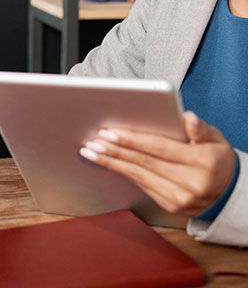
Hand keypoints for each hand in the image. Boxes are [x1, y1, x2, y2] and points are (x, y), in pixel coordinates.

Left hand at [79, 111, 236, 215]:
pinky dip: (122, 172)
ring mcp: (179, 198)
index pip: (158, 147)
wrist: (232, 195)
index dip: (132, 139)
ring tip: (91, 151)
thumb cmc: (219, 160)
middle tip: (92, 141)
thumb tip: (187, 118)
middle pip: (143, 162)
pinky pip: (141, 185)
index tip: (109, 132)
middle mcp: (190, 183)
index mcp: (201, 162)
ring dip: (111, 162)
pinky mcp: (170, 205)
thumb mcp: (217, 139)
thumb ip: (201, 128)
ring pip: (138, 175)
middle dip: (114, 150)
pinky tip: (107, 162)